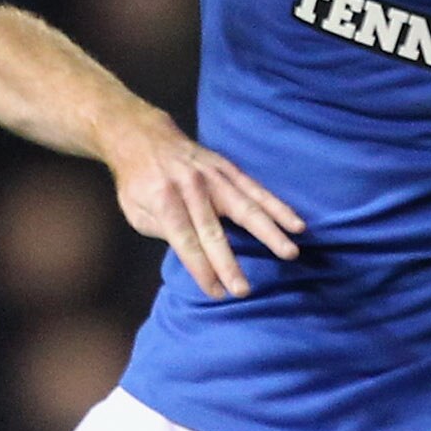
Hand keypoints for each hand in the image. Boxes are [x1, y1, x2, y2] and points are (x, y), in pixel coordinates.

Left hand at [108, 114, 304, 298]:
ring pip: (245, 207)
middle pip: (214, 231)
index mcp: (164, 200)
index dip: (201, 269)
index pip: (186, 242)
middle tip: (243, 290)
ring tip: (289, 251)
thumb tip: (192, 253)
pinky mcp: (228, 168)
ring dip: (269, 231)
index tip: (216, 292)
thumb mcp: (135, 211)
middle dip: (228, 263)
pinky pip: (256, 189)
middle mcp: (191, 187)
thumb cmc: (138, 182)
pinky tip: (295, 223)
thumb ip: (163, 232)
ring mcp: (213, 176)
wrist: (144, 137)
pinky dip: (277, 207)